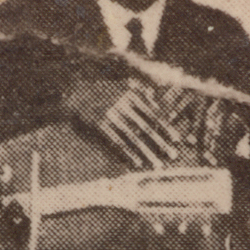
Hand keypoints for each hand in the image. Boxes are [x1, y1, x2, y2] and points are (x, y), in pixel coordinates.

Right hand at [64, 75, 182, 169]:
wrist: (72, 91)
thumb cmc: (99, 90)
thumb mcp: (120, 85)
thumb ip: (138, 90)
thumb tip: (155, 98)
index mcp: (130, 94)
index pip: (152, 114)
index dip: (166, 127)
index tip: (177, 139)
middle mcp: (122, 105)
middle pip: (146, 128)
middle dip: (161, 143)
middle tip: (173, 155)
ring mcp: (110, 116)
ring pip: (132, 139)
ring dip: (146, 153)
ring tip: (156, 165)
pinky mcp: (98, 126)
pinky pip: (115, 144)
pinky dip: (127, 154)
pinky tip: (137, 164)